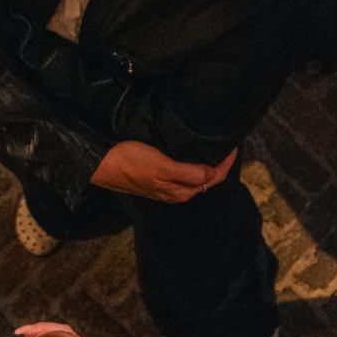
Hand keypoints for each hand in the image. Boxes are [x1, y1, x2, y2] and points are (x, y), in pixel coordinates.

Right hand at [91, 140, 235, 203]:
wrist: (101, 164)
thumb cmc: (132, 162)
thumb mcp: (162, 167)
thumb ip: (188, 173)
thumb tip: (212, 175)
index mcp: (180, 190)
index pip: (213, 178)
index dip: (226, 164)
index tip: (235, 145)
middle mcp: (176, 192)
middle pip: (206, 180)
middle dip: (220, 165)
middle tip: (228, 144)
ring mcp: (165, 187)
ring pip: (194, 178)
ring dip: (206, 166)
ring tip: (214, 148)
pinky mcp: (155, 179)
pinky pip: (182, 174)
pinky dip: (193, 166)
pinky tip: (190, 156)